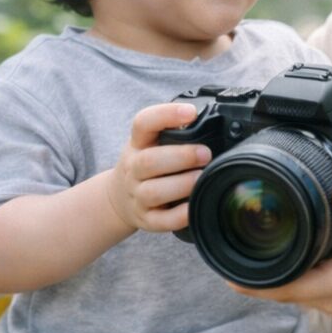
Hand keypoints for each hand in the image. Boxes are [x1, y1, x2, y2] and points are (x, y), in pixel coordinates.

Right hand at [105, 103, 209, 233]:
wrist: (117, 199)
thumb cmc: (145, 166)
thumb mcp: (150, 143)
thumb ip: (174, 133)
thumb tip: (214, 122)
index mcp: (137, 144)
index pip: (143, 123)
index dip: (166, 115)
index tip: (191, 112)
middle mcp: (133, 169)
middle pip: (148, 161)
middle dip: (181, 157)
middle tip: (205, 154)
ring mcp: (137, 195)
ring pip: (153, 192)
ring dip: (181, 184)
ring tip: (202, 178)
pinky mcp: (146, 219)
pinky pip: (162, 221)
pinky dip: (180, 216)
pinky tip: (194, 207)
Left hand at [232, 183, 331, 325]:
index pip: (279, 288)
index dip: (246, 279)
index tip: (220, 264)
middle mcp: (331, 298)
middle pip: (275, 290)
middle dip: (248, 271)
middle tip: (223, 241)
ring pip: (288, 289)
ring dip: (266, 271)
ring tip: (245, 241)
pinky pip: (303, 286)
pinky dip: (287, 271)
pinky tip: (283, 250)